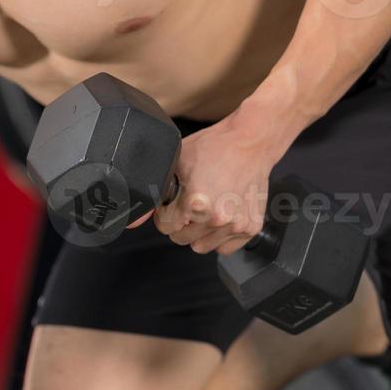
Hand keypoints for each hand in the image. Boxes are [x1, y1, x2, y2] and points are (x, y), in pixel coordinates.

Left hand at [142, 121, 272, 255]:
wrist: (251, 142)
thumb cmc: (215, 147)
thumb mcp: (177, 161)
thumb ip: (158, 189)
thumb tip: (139, 215)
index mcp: (196, 203)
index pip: (165, 228)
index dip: (165, 213)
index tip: (173, 204)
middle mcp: (217, 218)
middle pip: (181, 239)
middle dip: (181, 223)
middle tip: (190, 203)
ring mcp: (236, 225)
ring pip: (202, 247)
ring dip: (200, 232)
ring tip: (207, 208)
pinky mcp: (251, 228)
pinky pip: (224, 247)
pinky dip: (220, 236)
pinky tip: (221, 215)